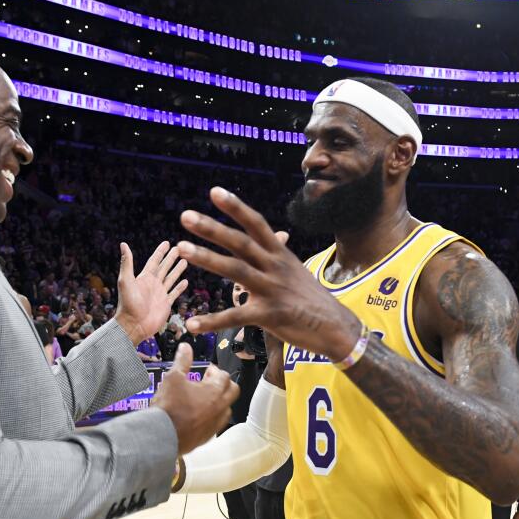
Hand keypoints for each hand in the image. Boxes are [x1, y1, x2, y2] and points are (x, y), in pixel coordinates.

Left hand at [113, 241, 188, 343]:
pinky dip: (180, 287)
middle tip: (179, 248)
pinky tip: (185, 281)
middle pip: (165, 267)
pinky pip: (175, 293)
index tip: (167, 243)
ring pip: (171, 278)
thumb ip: (127, 263)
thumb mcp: (126, 281)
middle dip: (171, 258)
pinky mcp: (166, 304)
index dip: (160, 252)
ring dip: (178, 270)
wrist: (133, 326)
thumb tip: (123, 244)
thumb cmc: (127, 304)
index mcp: (144, 277)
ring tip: (185, 261)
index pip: (154, 261)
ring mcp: (160, 294)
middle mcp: (153, 284)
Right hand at [152, 344, 238, 454]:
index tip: (208, 370)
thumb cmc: (169, 406)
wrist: (162, 435)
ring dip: (221, 400)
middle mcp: (220, 407)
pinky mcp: (209, 435)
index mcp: (214, 391)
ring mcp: (216, 423)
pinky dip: (213, 416)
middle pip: (233, 391)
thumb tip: (186, 347)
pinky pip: (218, 423)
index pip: (224, 376)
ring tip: (205, 398)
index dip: (216, 371)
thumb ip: (182, 361)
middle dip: (224, 384)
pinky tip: (201, 414)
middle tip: (210, 381)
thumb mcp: (173, 378)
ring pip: (227, 408)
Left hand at [179, 188, 361, 359]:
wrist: (337, 326)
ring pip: (236, 270)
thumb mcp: (295, 269)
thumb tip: (276, 234)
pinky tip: (193, 324)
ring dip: (207, 258)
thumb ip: (277, 253)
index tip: (214, 192)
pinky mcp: (270, 315)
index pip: (256, 224)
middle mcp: (275, 266)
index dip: (236, 207)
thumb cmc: (311, 298)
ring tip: (181, 249)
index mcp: (280, 254)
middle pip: (241, 242)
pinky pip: (236, 317)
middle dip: (212, 228)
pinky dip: (213, 321)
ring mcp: (273, 290)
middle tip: (185, 216)